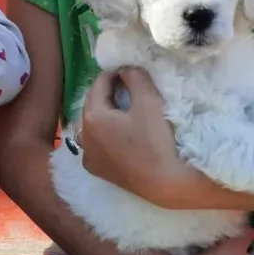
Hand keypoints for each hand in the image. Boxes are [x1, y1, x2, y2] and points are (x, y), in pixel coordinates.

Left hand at [77, 68, 183, 201]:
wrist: (169, 184)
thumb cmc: (159, 140)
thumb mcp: (149, 101)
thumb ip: (134, 77)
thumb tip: (125, 69)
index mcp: (93, 117)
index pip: (98, 84)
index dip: (114, 73)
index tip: (129, 70)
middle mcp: (84, 137)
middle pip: (93, 104)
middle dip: (108, 93)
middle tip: (128, 86)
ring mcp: (90, 156)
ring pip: (92, 125)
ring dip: (105, 113)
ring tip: (125, 109)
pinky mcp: (99, 171)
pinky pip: (96, 144)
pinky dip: (104, 133)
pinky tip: (119, 133)